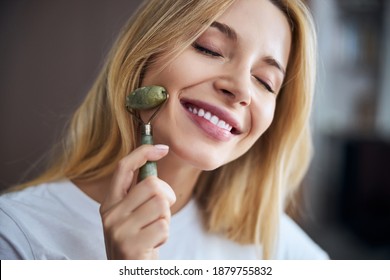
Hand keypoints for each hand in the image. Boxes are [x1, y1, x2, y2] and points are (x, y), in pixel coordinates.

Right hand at [99, 144, 175, 258]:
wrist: (128, 273)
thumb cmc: (137, 240)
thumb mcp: (132, 215)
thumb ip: (139, 193)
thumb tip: (154, 158)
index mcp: (109, 202)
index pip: (124, 168)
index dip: (143, 153)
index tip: (162, 148)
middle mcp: (110, 214)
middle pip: (152, 184)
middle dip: (167, 196)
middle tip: (162, 212)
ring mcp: (118, 229)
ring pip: (161, 204)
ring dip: (165, 218)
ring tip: (154, 231)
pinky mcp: (130, 245)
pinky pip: (163, 226)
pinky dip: (164, 235)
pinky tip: (153, 244)